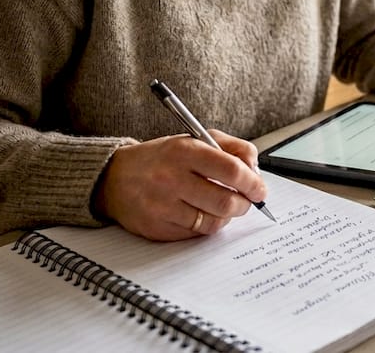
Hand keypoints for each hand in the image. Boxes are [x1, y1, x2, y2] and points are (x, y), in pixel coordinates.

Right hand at [92, 130, 267, 240]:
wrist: (115, 178)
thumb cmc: (162, 159)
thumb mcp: (194, 139)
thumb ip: (230, 147)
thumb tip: (255, 168)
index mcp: (184, 151)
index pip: (230, 169)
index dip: (252, 183)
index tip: (260, 189)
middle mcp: (171, 178)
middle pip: (225, 201)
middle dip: (244, 204)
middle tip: (247, 202)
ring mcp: (162, 206)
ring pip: (213, 222)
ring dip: (227, 217)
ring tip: (225, 207)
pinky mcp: (157, 228)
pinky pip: (196, 234)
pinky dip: (207, 226)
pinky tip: (204, 214)